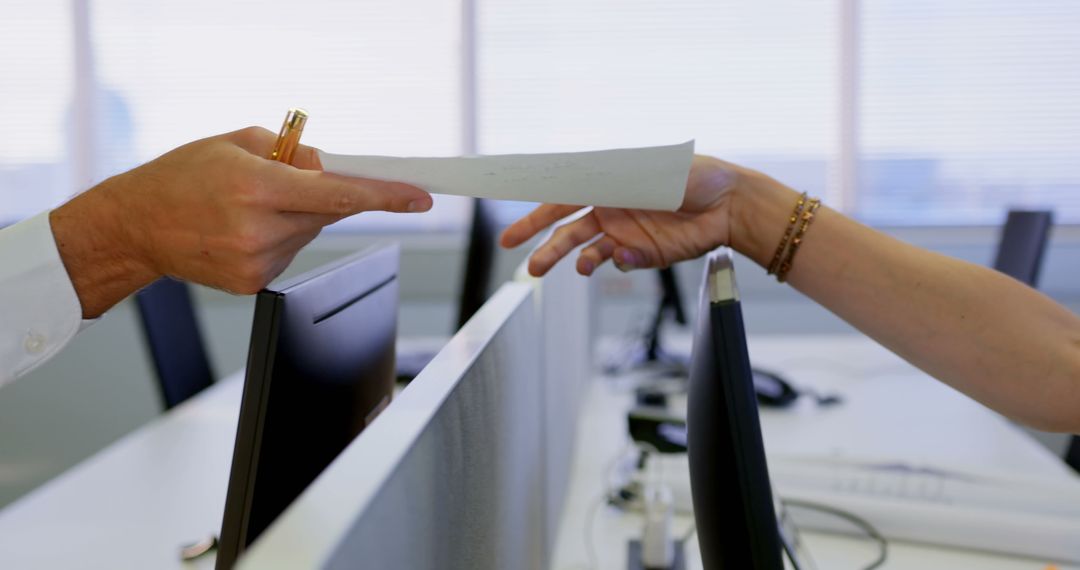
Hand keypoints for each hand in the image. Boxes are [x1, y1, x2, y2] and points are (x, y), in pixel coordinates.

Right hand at [50, 126, 432, 316]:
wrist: (136, 225)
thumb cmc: (182, 176)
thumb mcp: (237, 141)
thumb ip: (293, 153)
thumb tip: (332, 171)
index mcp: (257, 187)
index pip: (338, 195)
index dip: (385, 197)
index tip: (420, 197)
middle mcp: (258, 229)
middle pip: (326, 212)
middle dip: (321, 194)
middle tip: (285, 181)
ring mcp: (256, 262)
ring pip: (308, 233)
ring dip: (295, 216)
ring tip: (248, 208)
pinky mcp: (253, 284)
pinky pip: (289, 253)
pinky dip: (278, 237)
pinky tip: (243, 230)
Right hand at [501, 155, 752, 276]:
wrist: (730, 204)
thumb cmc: (690, 176)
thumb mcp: (644, 171)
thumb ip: (605, 181)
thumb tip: (568, 186)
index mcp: (605, 184)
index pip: (561, 199)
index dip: (533, 215)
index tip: (511, 234)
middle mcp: (610, 209)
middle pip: (567, 231)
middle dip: (544, 247)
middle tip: (527, 266)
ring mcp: (626, 233)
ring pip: (588, 252)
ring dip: (574, 261)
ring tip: (571, 269)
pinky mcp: (645, 254)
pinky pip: (621, 262)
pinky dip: (619, 261)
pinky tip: (626, 255)